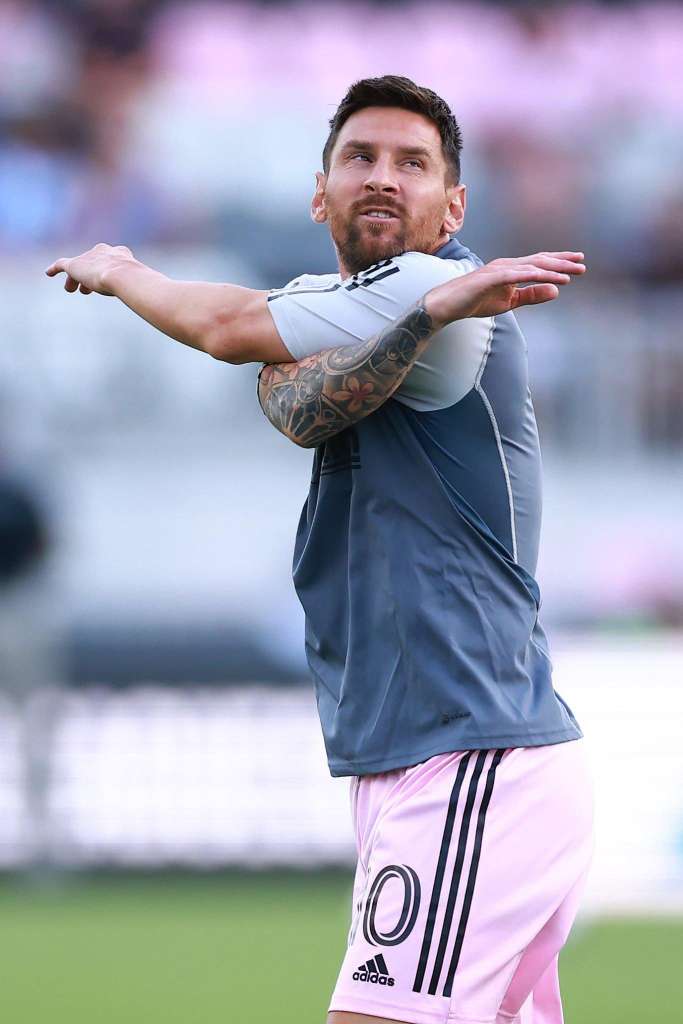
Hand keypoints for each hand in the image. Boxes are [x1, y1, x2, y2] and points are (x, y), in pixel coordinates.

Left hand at [45, 242, 136, 295]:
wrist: (123, 275)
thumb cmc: (135, 282)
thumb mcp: (140, 285)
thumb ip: (139, 288)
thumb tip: (147, 297)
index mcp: (121, 253)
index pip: (112, 259)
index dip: (108, 269)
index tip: (105, 279)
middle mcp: (103, 251)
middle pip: (93, 262)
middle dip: (89, 274)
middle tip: (86, 288)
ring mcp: (88, 257)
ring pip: (78, 267)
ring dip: (75, 278)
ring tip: (72, 289)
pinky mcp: (75, 264)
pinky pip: (61, 264)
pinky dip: (54, 269)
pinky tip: (48, 273)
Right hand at [425, 252, 585, 328]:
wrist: (448, 304)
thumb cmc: (476, 301)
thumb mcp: (509, 302)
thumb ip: (531, 295)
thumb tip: (556, 291)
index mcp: (512, 269)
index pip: (540, 263)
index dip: (560, 262)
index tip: (578, 264)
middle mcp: (508, 265)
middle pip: (540, 260)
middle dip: (562, 262)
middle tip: (583, 264)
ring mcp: (499, 269)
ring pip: (532, 266)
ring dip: (553, 268)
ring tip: (572, 272)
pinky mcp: (491, 278)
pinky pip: (517, 275)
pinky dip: (534, 275)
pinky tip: (549, 277)